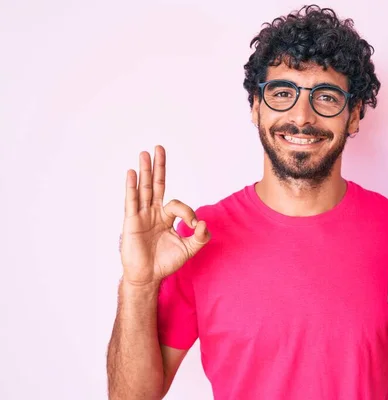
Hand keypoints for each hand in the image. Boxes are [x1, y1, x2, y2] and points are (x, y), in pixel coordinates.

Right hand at [120, 145, 210, 286]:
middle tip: (159, 148)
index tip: (194, 224)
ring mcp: (141, 215)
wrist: (148, 277)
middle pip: (156, 185)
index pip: (177, 204)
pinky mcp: (132, 222)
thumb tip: (204, 223)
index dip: (188, 212)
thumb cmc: (166, 262)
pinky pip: (132, 201)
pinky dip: (132, 187)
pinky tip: (132, 173)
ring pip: (144, 189)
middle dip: (158, 167)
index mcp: (166, 217)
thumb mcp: (189, 249)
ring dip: (145, 171)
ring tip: (144, 153)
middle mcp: (153, 212)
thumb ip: (200, 236)